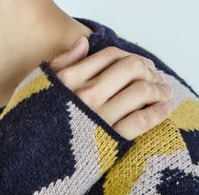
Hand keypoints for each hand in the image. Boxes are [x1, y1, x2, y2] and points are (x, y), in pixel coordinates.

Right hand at [48, 36, 173, 140]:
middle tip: (156, 74)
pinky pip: (141, 121)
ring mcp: (100, 116)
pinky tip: (165, 109)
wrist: (33, 156)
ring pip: (140, 91)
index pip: (110, 56)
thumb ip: (63, 61)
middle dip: (148, 69)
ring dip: (158, 88)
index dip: (130, 55)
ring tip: (165, 90)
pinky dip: (158, 112)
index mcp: (70, 78)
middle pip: (129, 69)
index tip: (141, 61)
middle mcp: (87, 94)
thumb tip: (83, 41)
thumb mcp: (41, 83)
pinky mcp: (111, 139)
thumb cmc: (36, 116)